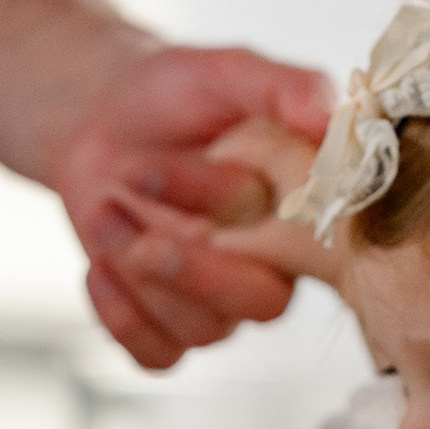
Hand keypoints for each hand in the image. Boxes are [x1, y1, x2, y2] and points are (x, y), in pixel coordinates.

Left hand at [54, 49, 332, 368]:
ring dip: (141, 275)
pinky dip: (121, 318)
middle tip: (141, 228)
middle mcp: (268, 264)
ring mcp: (217, 303)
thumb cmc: (173, 92)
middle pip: (260, 304)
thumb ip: (287, 87)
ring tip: (104, 206)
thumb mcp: (230, 73)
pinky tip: (96, 266)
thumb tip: (333, 116)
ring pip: (201, 329)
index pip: (319, 247)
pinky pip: (157, 356)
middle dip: (194, 269)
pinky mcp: (166, 325)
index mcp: (303, 211)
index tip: (235, 184)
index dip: (278, 228)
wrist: (100, 115)